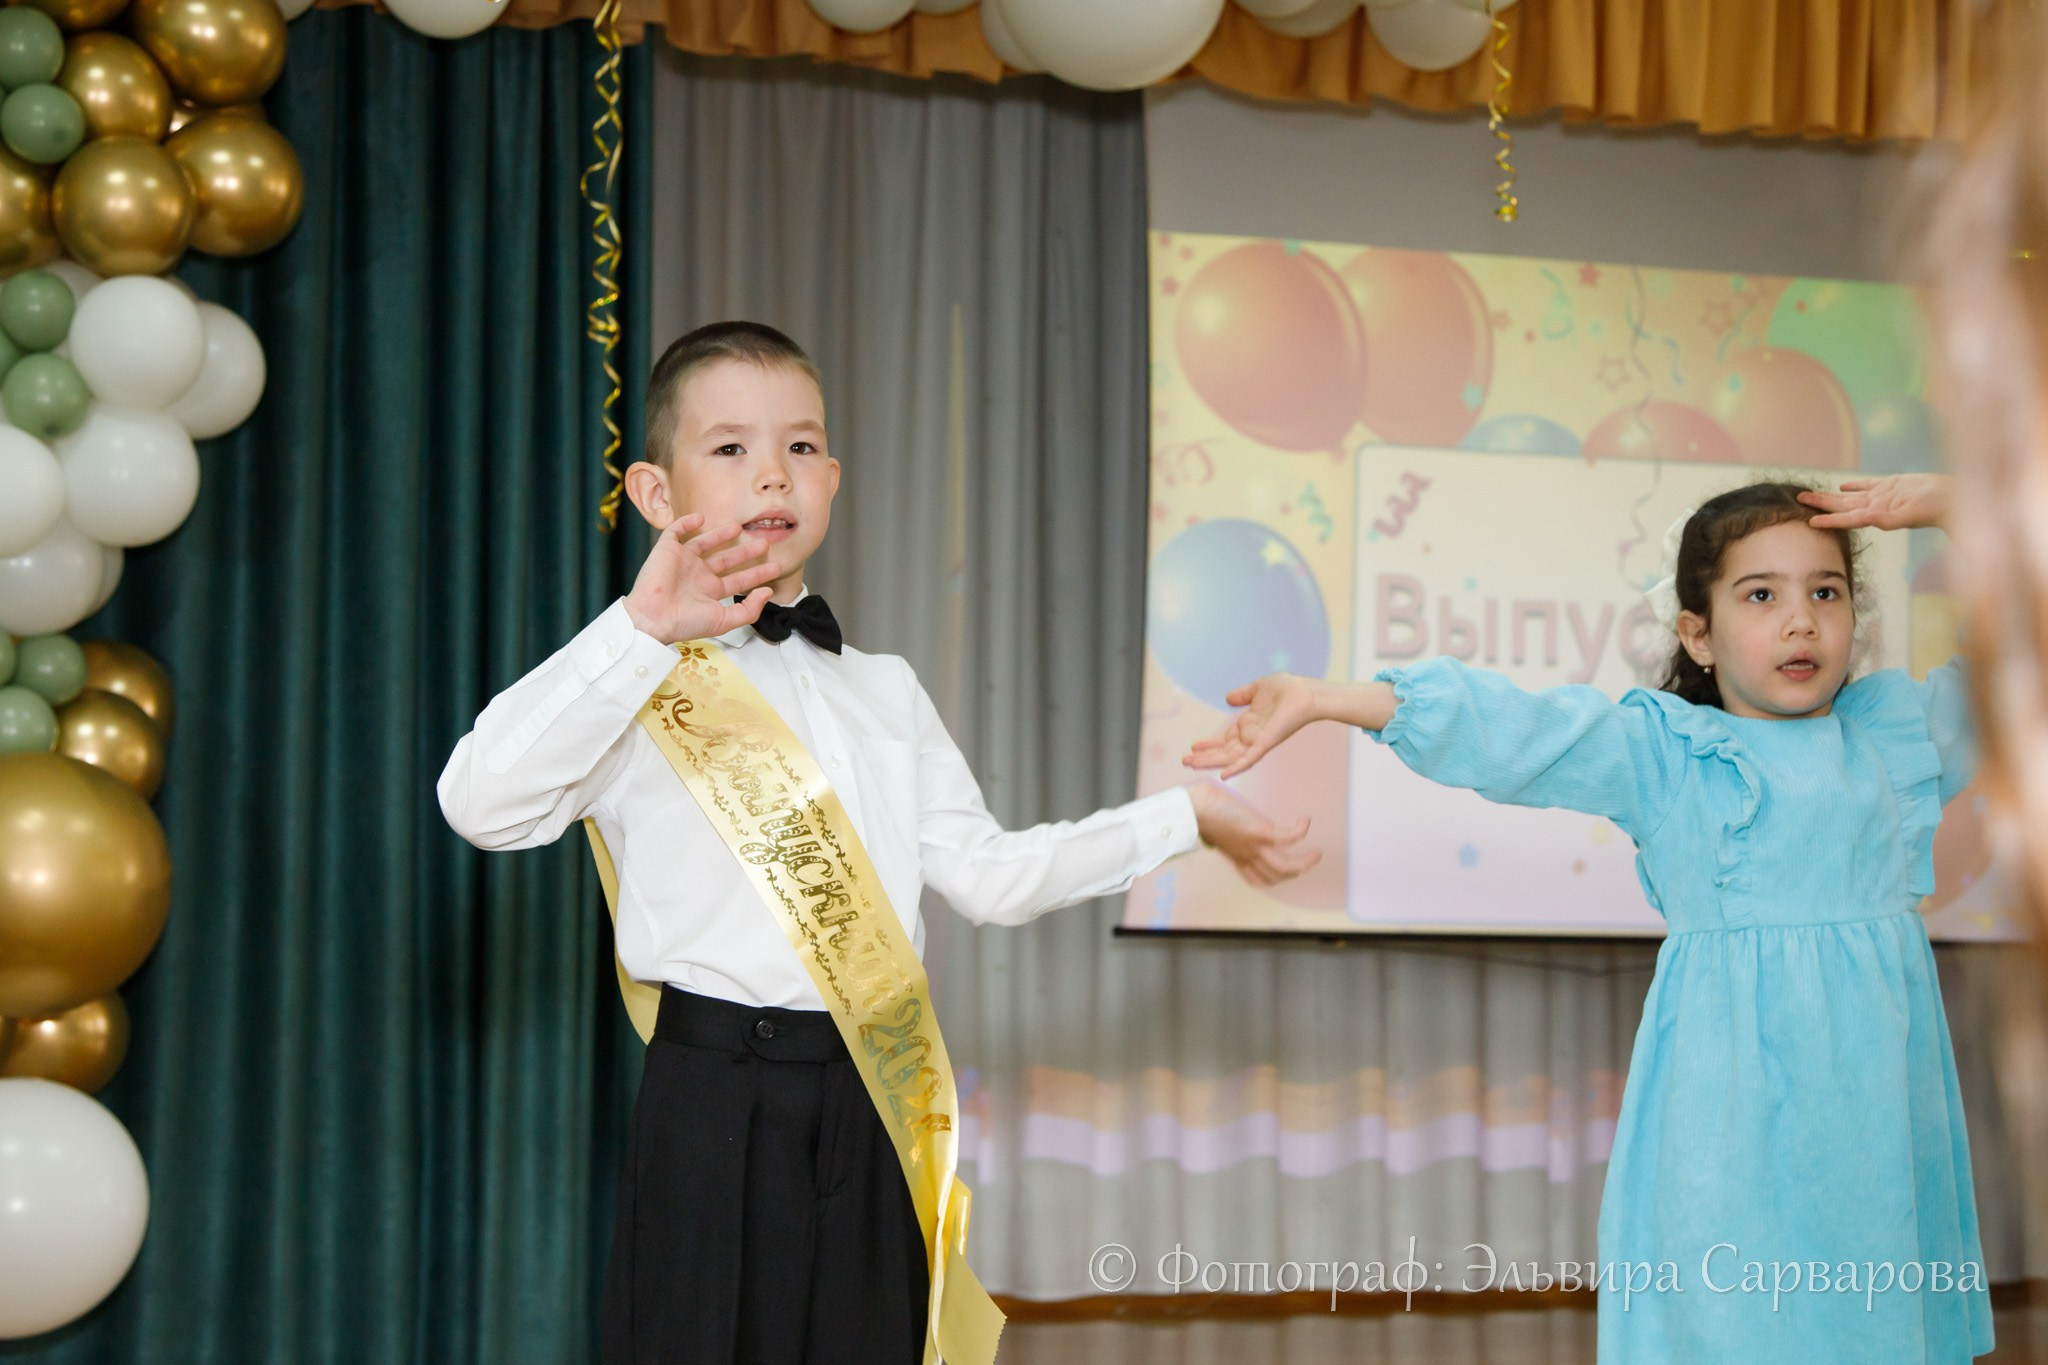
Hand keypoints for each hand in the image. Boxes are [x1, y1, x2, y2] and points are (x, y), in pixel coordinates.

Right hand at [622, 513, 781, 642]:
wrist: (653, 618)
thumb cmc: (686, 622)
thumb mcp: (724, 621)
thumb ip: (749, 609)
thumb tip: (767, 592)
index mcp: (711, 592)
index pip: (739, 580)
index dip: (757, 574)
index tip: (776, 568)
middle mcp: (698, 575)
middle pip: (726, 560)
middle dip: (745, 553)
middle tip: (764, 544)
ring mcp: (683, 561)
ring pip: (705, 543)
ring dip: (721, 534)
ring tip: (738, 527)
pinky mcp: (667, 550)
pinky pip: (676, 531)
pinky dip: (687, 522)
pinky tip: (701, 518)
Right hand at [1183, 673, 1320, 777]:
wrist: (1304, 692)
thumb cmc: (1287, 689)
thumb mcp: (1257, 689)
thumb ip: (1242, 695)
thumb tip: (1228, 698)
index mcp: (1248, 725)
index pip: (1224, 738)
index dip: (1209, 743)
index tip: (1193, 747)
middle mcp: (1250, 736)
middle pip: (1223, 751)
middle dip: (1204, 756)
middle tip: (1184, 761)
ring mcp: (1257, 742)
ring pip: (1230, 757)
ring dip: (1211, 762)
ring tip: (1191, 765)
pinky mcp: (1265, 744)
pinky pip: (1248, 759)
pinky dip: (1236, 768)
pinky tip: (1223, 776)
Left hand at [1187, 782, 1320, 887]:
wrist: (1192, 807)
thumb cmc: (1198, 811)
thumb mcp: (1210, 830)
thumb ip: (1216, 837)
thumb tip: (1210, 839)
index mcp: (1236, 855)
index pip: (1256, 877)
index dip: (1273, 877)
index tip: (1284, 866)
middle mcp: (1246, 854)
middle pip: (1275, 877)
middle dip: (1294, 871)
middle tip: (1308, 859)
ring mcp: (1253, 845)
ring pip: (1286, 868)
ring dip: (1305, 862)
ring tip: (1317, 853)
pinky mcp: (1259, 831)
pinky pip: (1288, 838)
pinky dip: (1300, 831)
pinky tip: (1305, 821)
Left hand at [1799, 474, 1953, 531]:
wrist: (1951, 498)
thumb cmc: (1933, 508)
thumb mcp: (1910, 514)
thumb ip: (1889, 520)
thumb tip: (1871, 521)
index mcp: (1876, 515)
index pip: (1846, 519)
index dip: (1828, 520)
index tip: (1809, 521)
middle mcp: (1875, 507)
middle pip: (1841, 506)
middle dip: (1820, 504)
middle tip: (1798, 500)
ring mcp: (1881, 496)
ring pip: (1849, 496)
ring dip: (1830, 495)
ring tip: (1811, 495)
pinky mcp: (1891, 486)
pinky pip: (1866, 486)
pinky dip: (1853, 486)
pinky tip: (1841, 486)